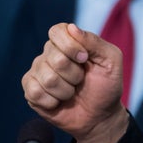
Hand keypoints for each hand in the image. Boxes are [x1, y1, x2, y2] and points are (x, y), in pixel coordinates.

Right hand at [22, 23, 128, 142]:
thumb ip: (94, 42)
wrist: (100, 115)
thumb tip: (71, 27)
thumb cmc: (107, 85)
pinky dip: (53, 101)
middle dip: (75, 74)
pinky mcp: (31, 90)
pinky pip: (36, 93)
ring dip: (66, 90)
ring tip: (72, 91)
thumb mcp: (111, 60)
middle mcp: (50, 52)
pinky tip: (59, 101)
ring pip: (48, 78)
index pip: (57, 31)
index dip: (70, 46)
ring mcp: (38, 71)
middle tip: (81, 79)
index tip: (85, 59)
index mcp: (69, 40)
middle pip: (54, 57)